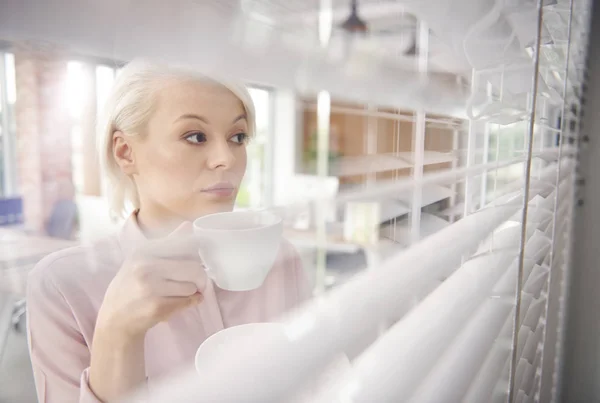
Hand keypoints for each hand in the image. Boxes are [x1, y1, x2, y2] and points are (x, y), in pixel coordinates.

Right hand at [96, 222, 206, 340]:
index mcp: (144, 251)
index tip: (194, 262)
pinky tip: (179, 303)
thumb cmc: (131, 286)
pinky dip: (189, 303)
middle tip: (194, 282)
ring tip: (178, 294)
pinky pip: (187, 302)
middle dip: (198, 278)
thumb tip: (188, 226)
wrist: (114, 320)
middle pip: (193, 268)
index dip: (194, 256)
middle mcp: (145, 266)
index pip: (183, 246)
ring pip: (192, 286)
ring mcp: (150, 288)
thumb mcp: (142, 260)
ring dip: (191, 292)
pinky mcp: (156, 307)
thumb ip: (168, 244)